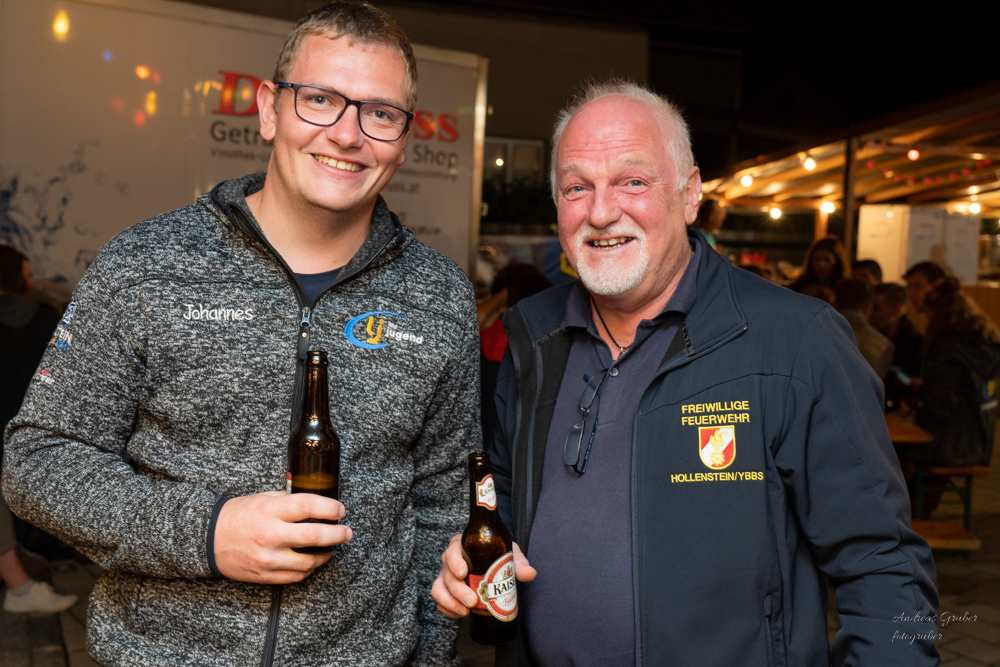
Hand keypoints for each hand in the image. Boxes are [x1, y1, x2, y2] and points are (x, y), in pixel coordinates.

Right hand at [214, 491, 352, 583]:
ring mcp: (268, 558)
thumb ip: (287, 499)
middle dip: (337, 534)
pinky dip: (310, 569)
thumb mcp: (262, 498)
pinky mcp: (265, 575)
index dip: (329, 507)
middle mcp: (270, 534)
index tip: (340, 510)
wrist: (206, 539)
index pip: (308, 506)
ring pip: (309, 561)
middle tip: (347, 532)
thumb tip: (313, 499)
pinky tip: (315, 560)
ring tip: (334, 547)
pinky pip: (296, 576)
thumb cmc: (236, 516)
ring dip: (327, 554)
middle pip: (314, 535)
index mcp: (269, 510)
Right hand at [431, 534, 535, 617]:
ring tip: (465, 612)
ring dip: (450, 602)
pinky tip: (460, 614)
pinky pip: (440, 601)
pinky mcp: (445, 590)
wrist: (493, 561)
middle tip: (472, 601)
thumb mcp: (509, 554)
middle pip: (446, 574)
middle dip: (457, 590)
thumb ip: (518, 563)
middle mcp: (450, 560)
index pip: (452, 551)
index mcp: (461, 546)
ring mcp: (445, 576)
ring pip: (438, 589)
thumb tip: (530, 574)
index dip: (455, 563)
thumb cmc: (498, 554)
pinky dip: (447, 609)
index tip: (463, 573)